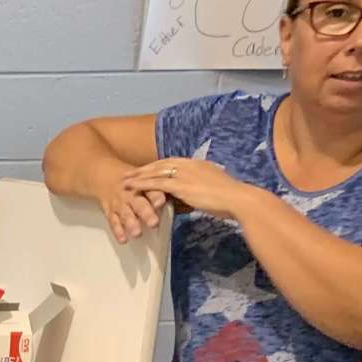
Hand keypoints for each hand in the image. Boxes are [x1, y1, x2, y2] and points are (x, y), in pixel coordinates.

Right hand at [101, 165, 167, 243]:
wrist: (106, 176)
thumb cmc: (135, 181)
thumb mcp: (147, 179)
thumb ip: (163, 189)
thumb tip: (186, 198)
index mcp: (143, 185)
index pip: (150, 190)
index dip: (155, 196)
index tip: (161, 203)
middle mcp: (130, 194)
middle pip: (138, 203)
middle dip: (145, 213)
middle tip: (153, 223)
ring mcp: (119, 203)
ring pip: (125, 214)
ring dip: (130, 223)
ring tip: (137, 234)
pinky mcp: (110, 211)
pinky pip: (113, 222)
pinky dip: (118, 231)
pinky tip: (123, 240)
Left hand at [120, 157, 254, 227]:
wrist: (238, 199)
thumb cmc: (231, 198)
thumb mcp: (215, 187)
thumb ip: (204, 186)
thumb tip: (198, 192)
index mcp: (199, 164)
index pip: (173, 162)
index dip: (158, 165)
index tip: (146, 168)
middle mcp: (191, 164)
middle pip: (161, 163)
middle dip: (144, 168)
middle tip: (128, 172)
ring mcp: (185, 173)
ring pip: (156, 171)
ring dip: (138, 175)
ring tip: (123, 180)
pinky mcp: (181, 185)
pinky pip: (156, 183)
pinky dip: (142, 184)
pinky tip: (130, 187)